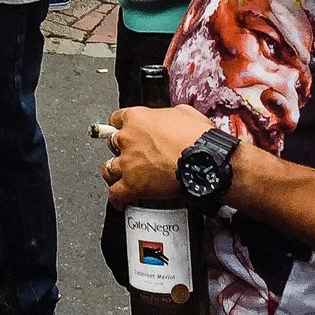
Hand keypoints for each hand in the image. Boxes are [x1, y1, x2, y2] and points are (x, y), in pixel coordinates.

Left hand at [100, 103, 214, 208]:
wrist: (206, 161)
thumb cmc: (198, 137)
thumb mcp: (185, 113)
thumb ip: (168, 115)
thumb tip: (170, 119)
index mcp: (137, 118)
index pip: (117, 119)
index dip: (122, 127)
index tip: (126, 131)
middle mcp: (127, 139)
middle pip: (112, 144)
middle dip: (121, 150)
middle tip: (132, 155)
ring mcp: (127, 163)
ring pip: (108, 169)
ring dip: (115, 173)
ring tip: (122, 177)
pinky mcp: (132, 185)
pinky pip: (115, 194)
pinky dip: (117, 199)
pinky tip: (121, 201)